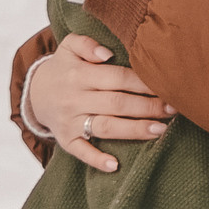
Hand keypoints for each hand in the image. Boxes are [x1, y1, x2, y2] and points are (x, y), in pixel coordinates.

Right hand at [27, 34, 173, 172]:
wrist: (35, 93)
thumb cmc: (64, 68)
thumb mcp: (69, 47)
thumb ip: (86, 43)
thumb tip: (106, 53)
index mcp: (79, 74)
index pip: (117, 77)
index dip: (143, 83)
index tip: (166, 85)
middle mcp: (75, 98)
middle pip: (116, 103)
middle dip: (147, 107)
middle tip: (173, 109)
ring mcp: (70, 121)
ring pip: (105, 127)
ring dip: (134, 130)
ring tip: (160, 130)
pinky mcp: (65, 139)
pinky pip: (81, 151)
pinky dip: (96, 159)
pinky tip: (115, 165)